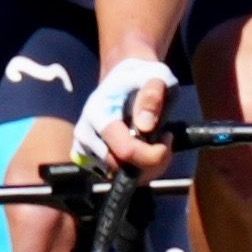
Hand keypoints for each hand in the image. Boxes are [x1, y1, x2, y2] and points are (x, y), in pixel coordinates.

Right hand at [79, 54, 178, 175]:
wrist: (122, 76)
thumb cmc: (142, 76)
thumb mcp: (155, 77)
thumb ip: (152, 97)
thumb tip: (145, 126)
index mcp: (97, 113)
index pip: (125, 150)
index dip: (152, 154)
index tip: (168, 137)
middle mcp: (85, 133)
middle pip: (121, 167)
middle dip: (150, 161)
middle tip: (164, 141)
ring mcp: (83, 147)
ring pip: (118, 175)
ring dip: (143, 167)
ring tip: (154, 144)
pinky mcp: (87, 158)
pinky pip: (113, 175)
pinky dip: (132, 170)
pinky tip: (142, 153)